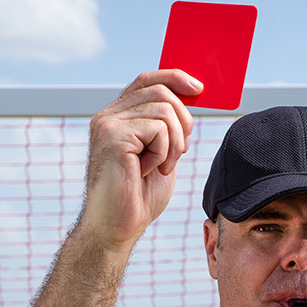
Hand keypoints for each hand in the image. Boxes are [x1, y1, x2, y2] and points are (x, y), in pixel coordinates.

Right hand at [78, 69, 202, 252]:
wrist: (117, 228)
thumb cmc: (137, 198)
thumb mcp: (161, 156)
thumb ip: (168, 129)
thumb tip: (191, 100)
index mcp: (117, 118)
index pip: (146, 80)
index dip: (174, 77)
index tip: (198, 88)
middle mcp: (108, 116)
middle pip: (160, 90)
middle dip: (183, 121)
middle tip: (179, 153)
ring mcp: (107, 124)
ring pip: (164, 108)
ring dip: (174, 143)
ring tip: (161, 167)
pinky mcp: (113, 136)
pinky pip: (158, 128)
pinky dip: (163, 152)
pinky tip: (148, 171)